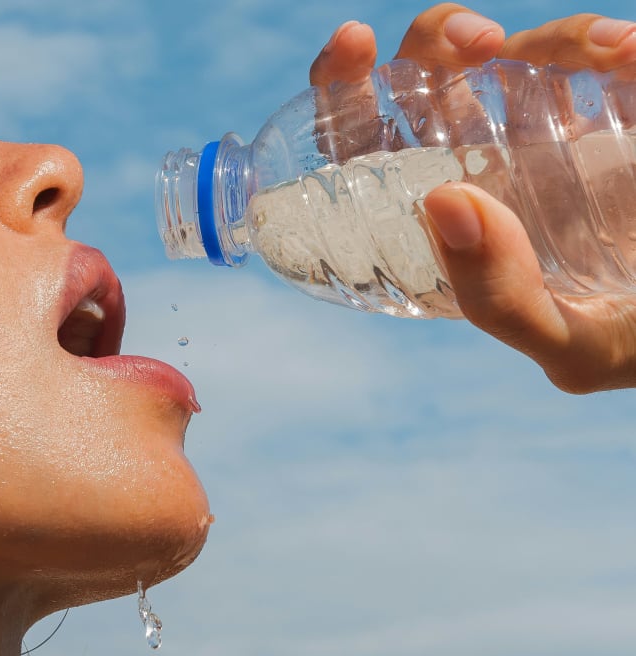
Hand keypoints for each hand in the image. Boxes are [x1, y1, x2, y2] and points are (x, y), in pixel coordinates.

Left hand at [309, 5, 635, 392]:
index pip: (366, 143)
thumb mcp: (561, 339)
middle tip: (472, 43)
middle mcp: (483, 163)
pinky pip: (601, 59)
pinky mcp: (614, 111)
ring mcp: (547, 132)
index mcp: (443, 218)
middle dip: (436, 40)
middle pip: (431, 78)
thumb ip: (501, 296)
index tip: (352, 48)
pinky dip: (612, 45)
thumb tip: (444, 202)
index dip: (342, 88)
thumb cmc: (618, 343)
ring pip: (517, 53)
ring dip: (552, 36)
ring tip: (601, 51)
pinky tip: (628, 53)